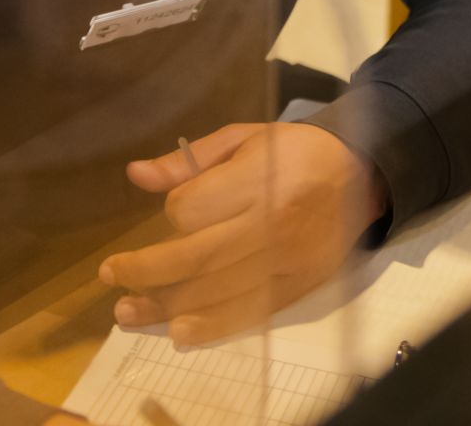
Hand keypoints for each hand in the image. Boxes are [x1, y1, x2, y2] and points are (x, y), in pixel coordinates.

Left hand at [100, 123, 388, 343]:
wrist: (360, 175)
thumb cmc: (295, 152)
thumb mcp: (245, 139)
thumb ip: (190, 160)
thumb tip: (137, 175)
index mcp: (257, 179)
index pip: (192, 209)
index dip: (173, 210)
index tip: (175, 207)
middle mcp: (270, 224)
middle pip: (195, 258)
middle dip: (145, 270)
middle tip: (110, 274)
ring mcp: (285, 262)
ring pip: (214, 292)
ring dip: (164, 306)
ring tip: (127, 311)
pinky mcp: (297, 287)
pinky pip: (247, 313)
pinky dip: (210, 327)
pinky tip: (177, 331)